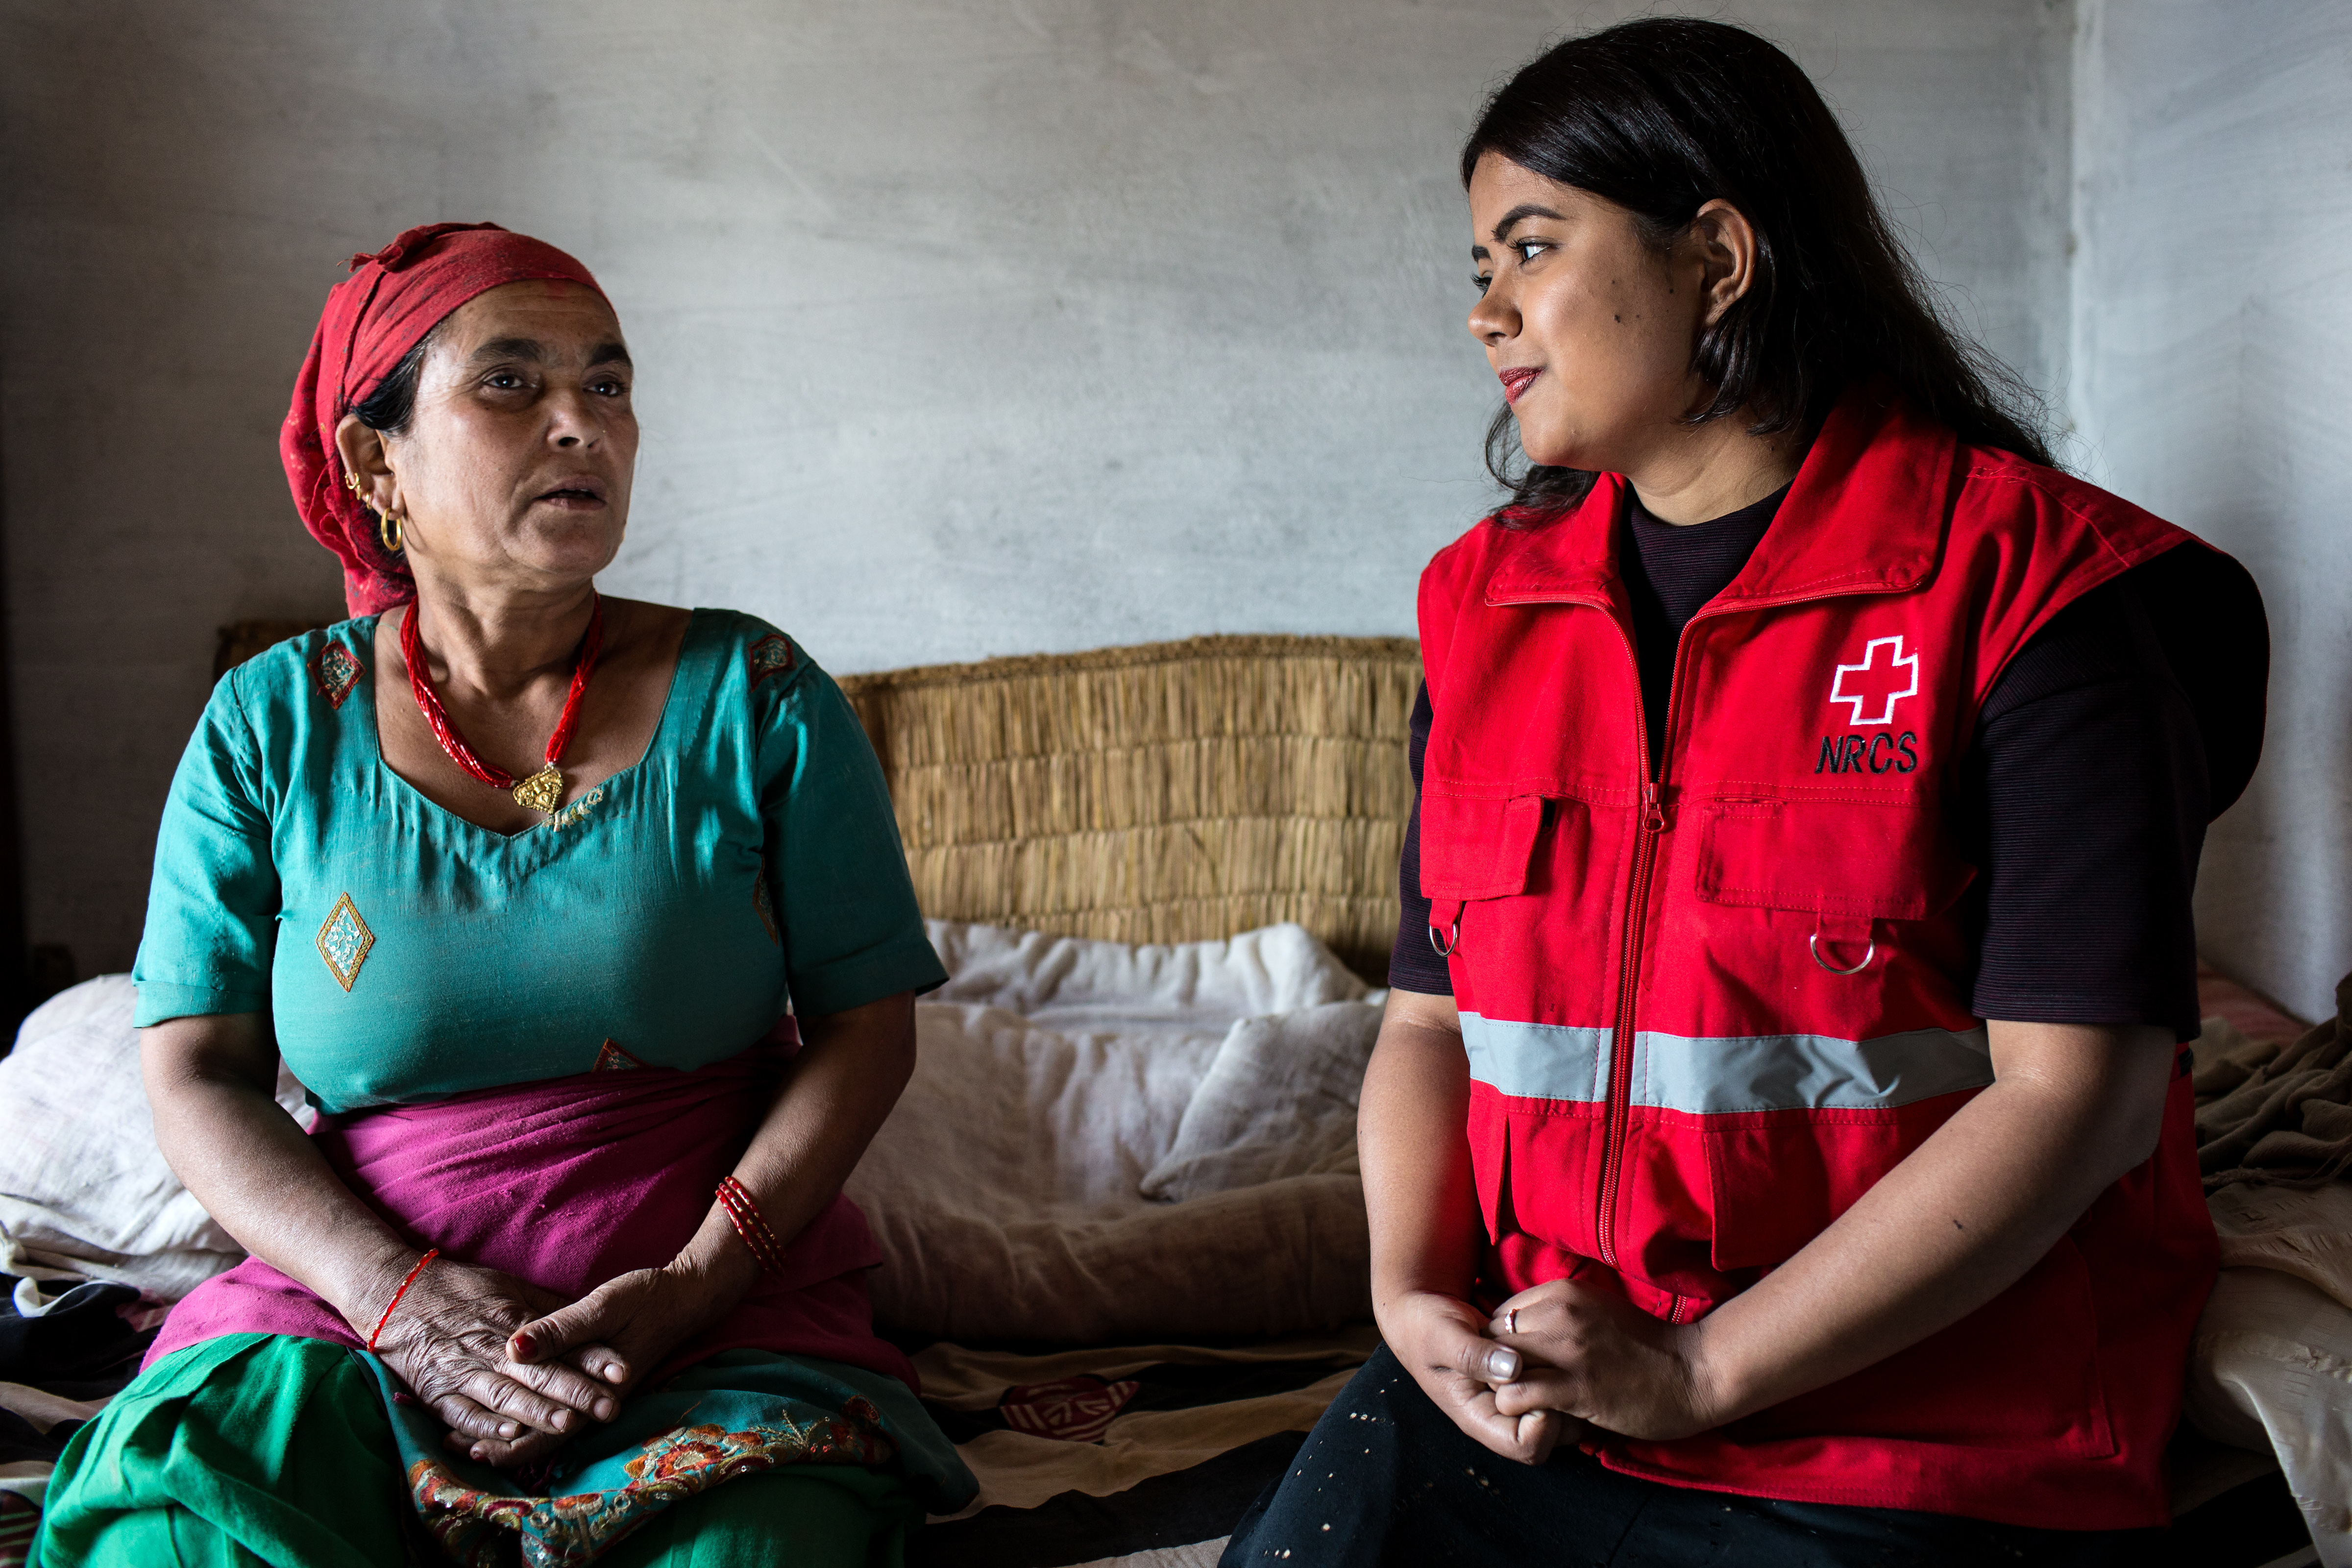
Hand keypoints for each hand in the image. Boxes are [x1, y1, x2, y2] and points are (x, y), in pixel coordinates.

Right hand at [364, 1256, 623, 1465]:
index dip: (591, 1358)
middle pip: (538, 1374)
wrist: (397, 1294)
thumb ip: (549, 1309)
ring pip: (505, 1395)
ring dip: (536, 1412)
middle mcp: (490, 1348)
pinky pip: (462, 1413)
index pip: (559, 1343)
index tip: (622, 1371)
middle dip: (575, 1392)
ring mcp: (462, 1371)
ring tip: (569, 1424)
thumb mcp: (510, 1287)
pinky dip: (484, 1425)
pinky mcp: (437, 1393)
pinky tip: (509, 1435)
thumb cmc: (461, 1290)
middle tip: (609, 1407)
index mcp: (511, 1320)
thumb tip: (589, 1317)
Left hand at [459, 1250, 756, 1468]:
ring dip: (509, 1432)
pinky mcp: (592, 1381)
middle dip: (499, 1444)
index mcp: (593, 1388)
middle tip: (454, 1449)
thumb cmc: (647, 1299)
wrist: (687, 1298)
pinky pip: (557, 1407)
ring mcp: (593, 1392)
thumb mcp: (604, 1306)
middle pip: (541, 1436)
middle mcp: (593, 1400)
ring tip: (467, 1438)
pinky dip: (527, 1412)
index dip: (506, 1440)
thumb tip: (513, 1349)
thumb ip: (561, 1330)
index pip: (545, 1428)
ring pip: (547, 1426)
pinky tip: (505, 1411)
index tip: (466, 1446)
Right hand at [1377, 1289, 1587, 1464]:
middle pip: (1552, 1438)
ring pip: (1560, 1414)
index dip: (1542, 1422)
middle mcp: (1500, 1415)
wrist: (1421, 1313)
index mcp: (1478, 1417)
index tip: (1538, 1381)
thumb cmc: (1426, 1326)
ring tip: (1561, 1353)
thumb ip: (1473, 1355)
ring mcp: (1513, 1398)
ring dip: (1567, 1387)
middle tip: (1561, 1367)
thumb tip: (1514, 1368)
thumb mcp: (1442, 1337)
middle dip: (1564, 1407)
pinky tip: (1557, 1342)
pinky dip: (1563, 1370)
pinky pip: (1555, 1388)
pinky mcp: (1522, 1378)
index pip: (1526, 1446)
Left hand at [1485, 1278, 1724, 1441]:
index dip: (1501, 1344)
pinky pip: (1516, 1395)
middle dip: (1496, 1368)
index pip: (1500, 1313)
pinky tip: (1539, 1414)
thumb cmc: (1646, 1346)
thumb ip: (1556, 1314)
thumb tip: (1520, 1329)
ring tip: (1528, 1403)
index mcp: (1562, 1291)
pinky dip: (1517, 1409)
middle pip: (1493, 1339)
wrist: (1695, 1372)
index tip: (1519, 1365)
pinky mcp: (1576, 1386)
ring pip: (1497, 1367)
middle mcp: (1559, 1313)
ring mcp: (1567, 1349)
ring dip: (1504, 1390)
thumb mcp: (1594, 1311)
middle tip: (1518, 1389)